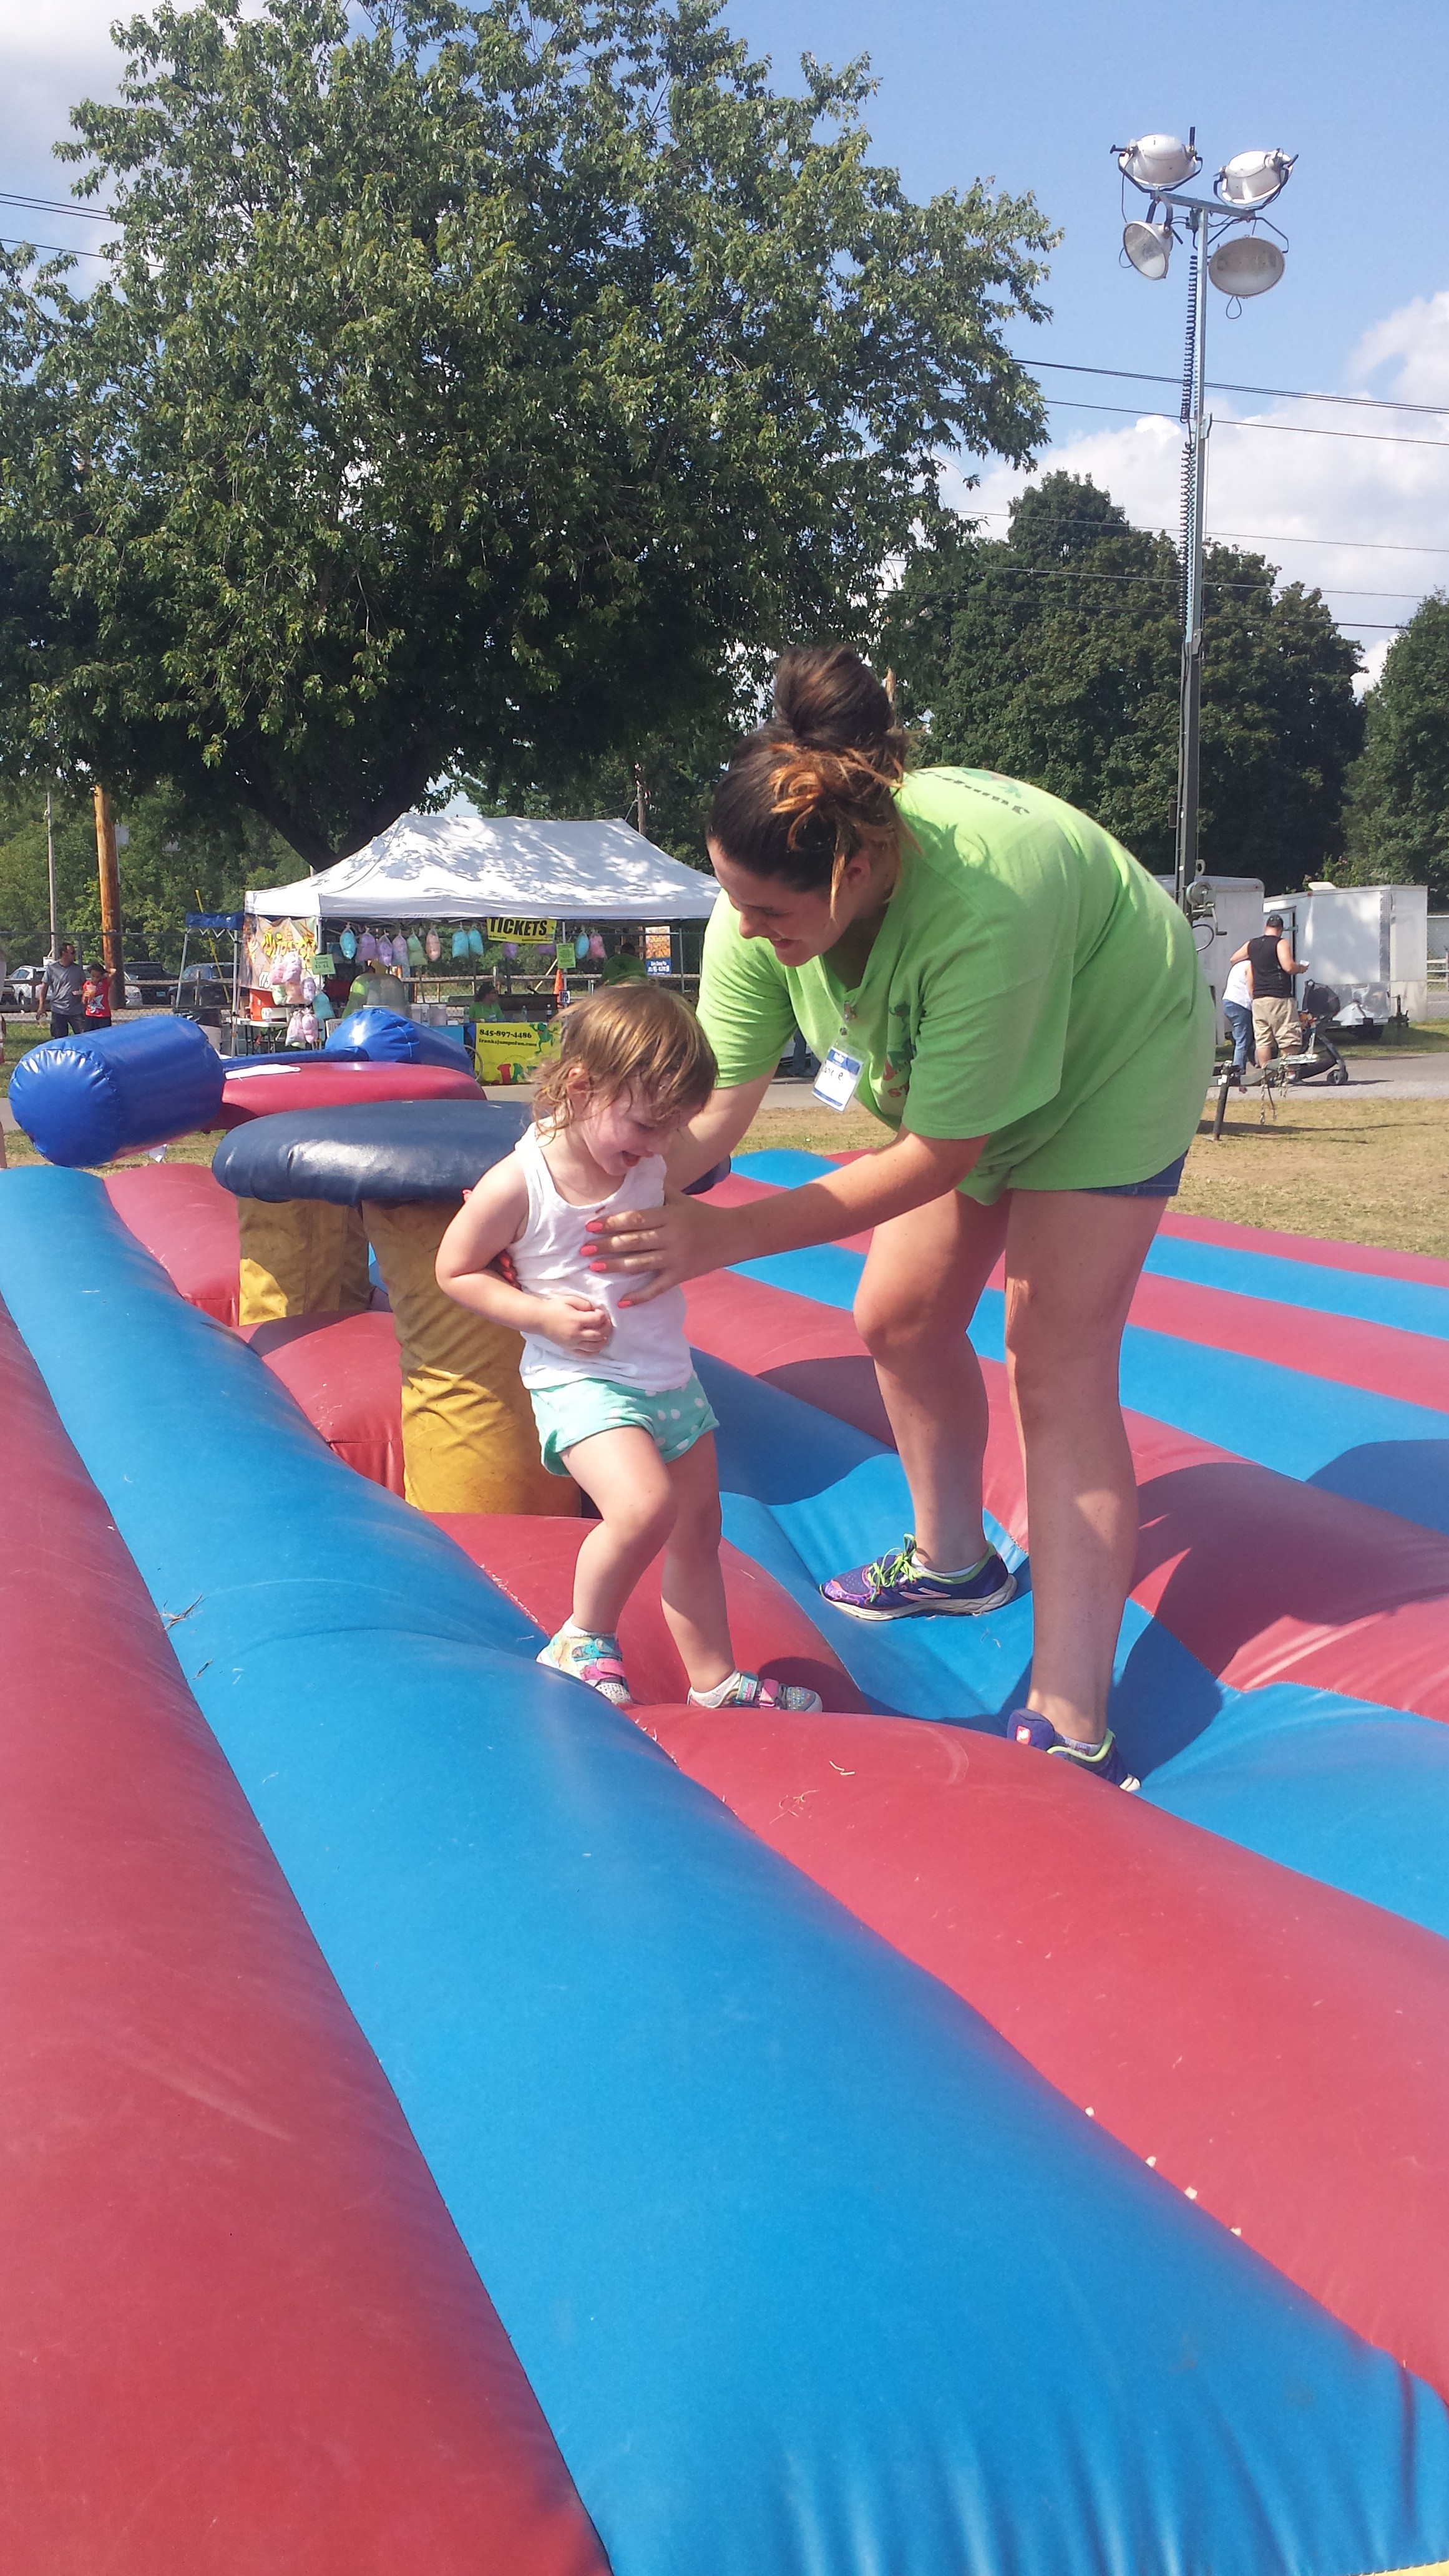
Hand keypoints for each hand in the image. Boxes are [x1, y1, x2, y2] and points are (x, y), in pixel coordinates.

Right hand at [541, 1293, 613, 1353]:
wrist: (539, 1319)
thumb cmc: (554, 1307)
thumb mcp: (569, 1299)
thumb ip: (584, 1304)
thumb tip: (595, 1310)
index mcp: (576, 1320)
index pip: (597, 1320)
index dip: (603, 1315)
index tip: (600, 1312)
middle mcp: (576, 1334)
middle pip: (599, 1334)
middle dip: (607, 1328)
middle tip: (606, 1322)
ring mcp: (573, 1343)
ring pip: (595, 1346)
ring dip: (603, 1340)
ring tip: (604, 1334)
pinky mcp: (569, 1349)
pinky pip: (585, 1354)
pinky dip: (594, 1351)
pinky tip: (597, 1345)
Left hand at [584, 1190, 736, 1304]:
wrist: (733, 1235)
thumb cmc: (702, 1214)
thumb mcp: (680, 1198)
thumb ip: (657, 1190)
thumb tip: (631, 1176)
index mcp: (669, 1216)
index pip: (635, 1219)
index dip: (612, 1223)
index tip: (591, 1226)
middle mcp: (672, 1237)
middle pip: (633, 1242)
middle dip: (606, 1246)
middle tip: (584, 1250)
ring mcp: (676, 1258)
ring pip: (640, 1264)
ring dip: (615, 1267)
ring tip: (594, 1267)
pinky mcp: (682, 1275)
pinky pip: (657, 1288)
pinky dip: (640, 1296)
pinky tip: (622, 1301)